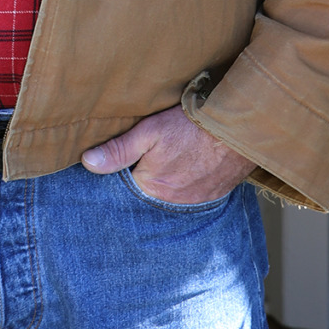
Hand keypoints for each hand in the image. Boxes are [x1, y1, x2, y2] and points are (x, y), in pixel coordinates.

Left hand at [81, 105, 253, 203]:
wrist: (241, 127)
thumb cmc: (194, 126)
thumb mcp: (150, 131)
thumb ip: (119, 150)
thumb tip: (87, 162)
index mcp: (152, 189)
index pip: (127, 188)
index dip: (125, 173)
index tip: (127, 161)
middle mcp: (173, 202)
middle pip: (150, 193)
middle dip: (146, 178)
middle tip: (152, 158)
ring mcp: (196, 201)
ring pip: (172, 194)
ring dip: (168, 182)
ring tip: (171, 162)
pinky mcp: (214, 195)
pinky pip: (193, 194)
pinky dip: (188, 183)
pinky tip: (188, 167)